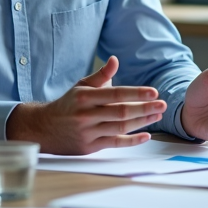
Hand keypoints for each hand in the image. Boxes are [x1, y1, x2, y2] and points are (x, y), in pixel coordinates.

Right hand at [5, 56, 166, 153]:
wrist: (44, 128)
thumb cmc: (68, 104)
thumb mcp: (81, 86)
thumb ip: (101, 75)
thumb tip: (115, 59)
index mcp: (84, 97)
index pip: (116, 94)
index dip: (136, 93)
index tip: (153, 92)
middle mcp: (86, 115)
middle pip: (121, 112)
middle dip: (144, 108)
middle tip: (162, 105)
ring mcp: (87, 133)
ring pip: (120, 128)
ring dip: (142, 122)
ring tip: (157, 115)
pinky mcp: (89, 147)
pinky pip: (115, 144)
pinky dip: (132, 140)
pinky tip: (147, 135)